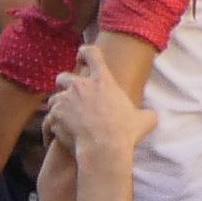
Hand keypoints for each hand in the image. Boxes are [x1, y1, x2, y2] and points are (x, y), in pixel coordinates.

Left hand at [48, 56, 148, 181]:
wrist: (103, 148)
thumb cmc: (124, 133)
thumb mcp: (144, 120)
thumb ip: (146, 114)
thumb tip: (151, 115)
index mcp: (102, 81)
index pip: (92, 54)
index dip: (86, 52)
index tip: (82, 54)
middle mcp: (80, 86)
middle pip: (64, 76)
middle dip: (65, 84)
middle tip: (70, 94)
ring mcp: (65, 100)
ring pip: (54, 98)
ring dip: (59, 106)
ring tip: (65, 119)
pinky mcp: (55, 116)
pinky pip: (49, 118)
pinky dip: (53, 125)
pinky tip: (58, 134)